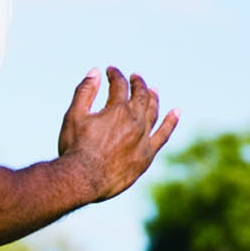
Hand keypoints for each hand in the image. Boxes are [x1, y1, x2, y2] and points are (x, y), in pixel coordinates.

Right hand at [57, 67, 178, 202]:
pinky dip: (170, 122)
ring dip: (153, 98)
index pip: (119, 85)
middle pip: (141, 95)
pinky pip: (163, 135)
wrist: (83, 179)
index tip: (110, 71)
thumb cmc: (75, 148)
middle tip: (134, 77)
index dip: (114, 75)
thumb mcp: (74, 116)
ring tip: (153, 91)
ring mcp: (143, 138)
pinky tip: (176, 112)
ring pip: (153, 112)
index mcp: (116, 109)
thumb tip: (96, 72)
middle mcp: (134, 120)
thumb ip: (85, 92)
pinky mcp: (147, 155)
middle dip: (137, 83)